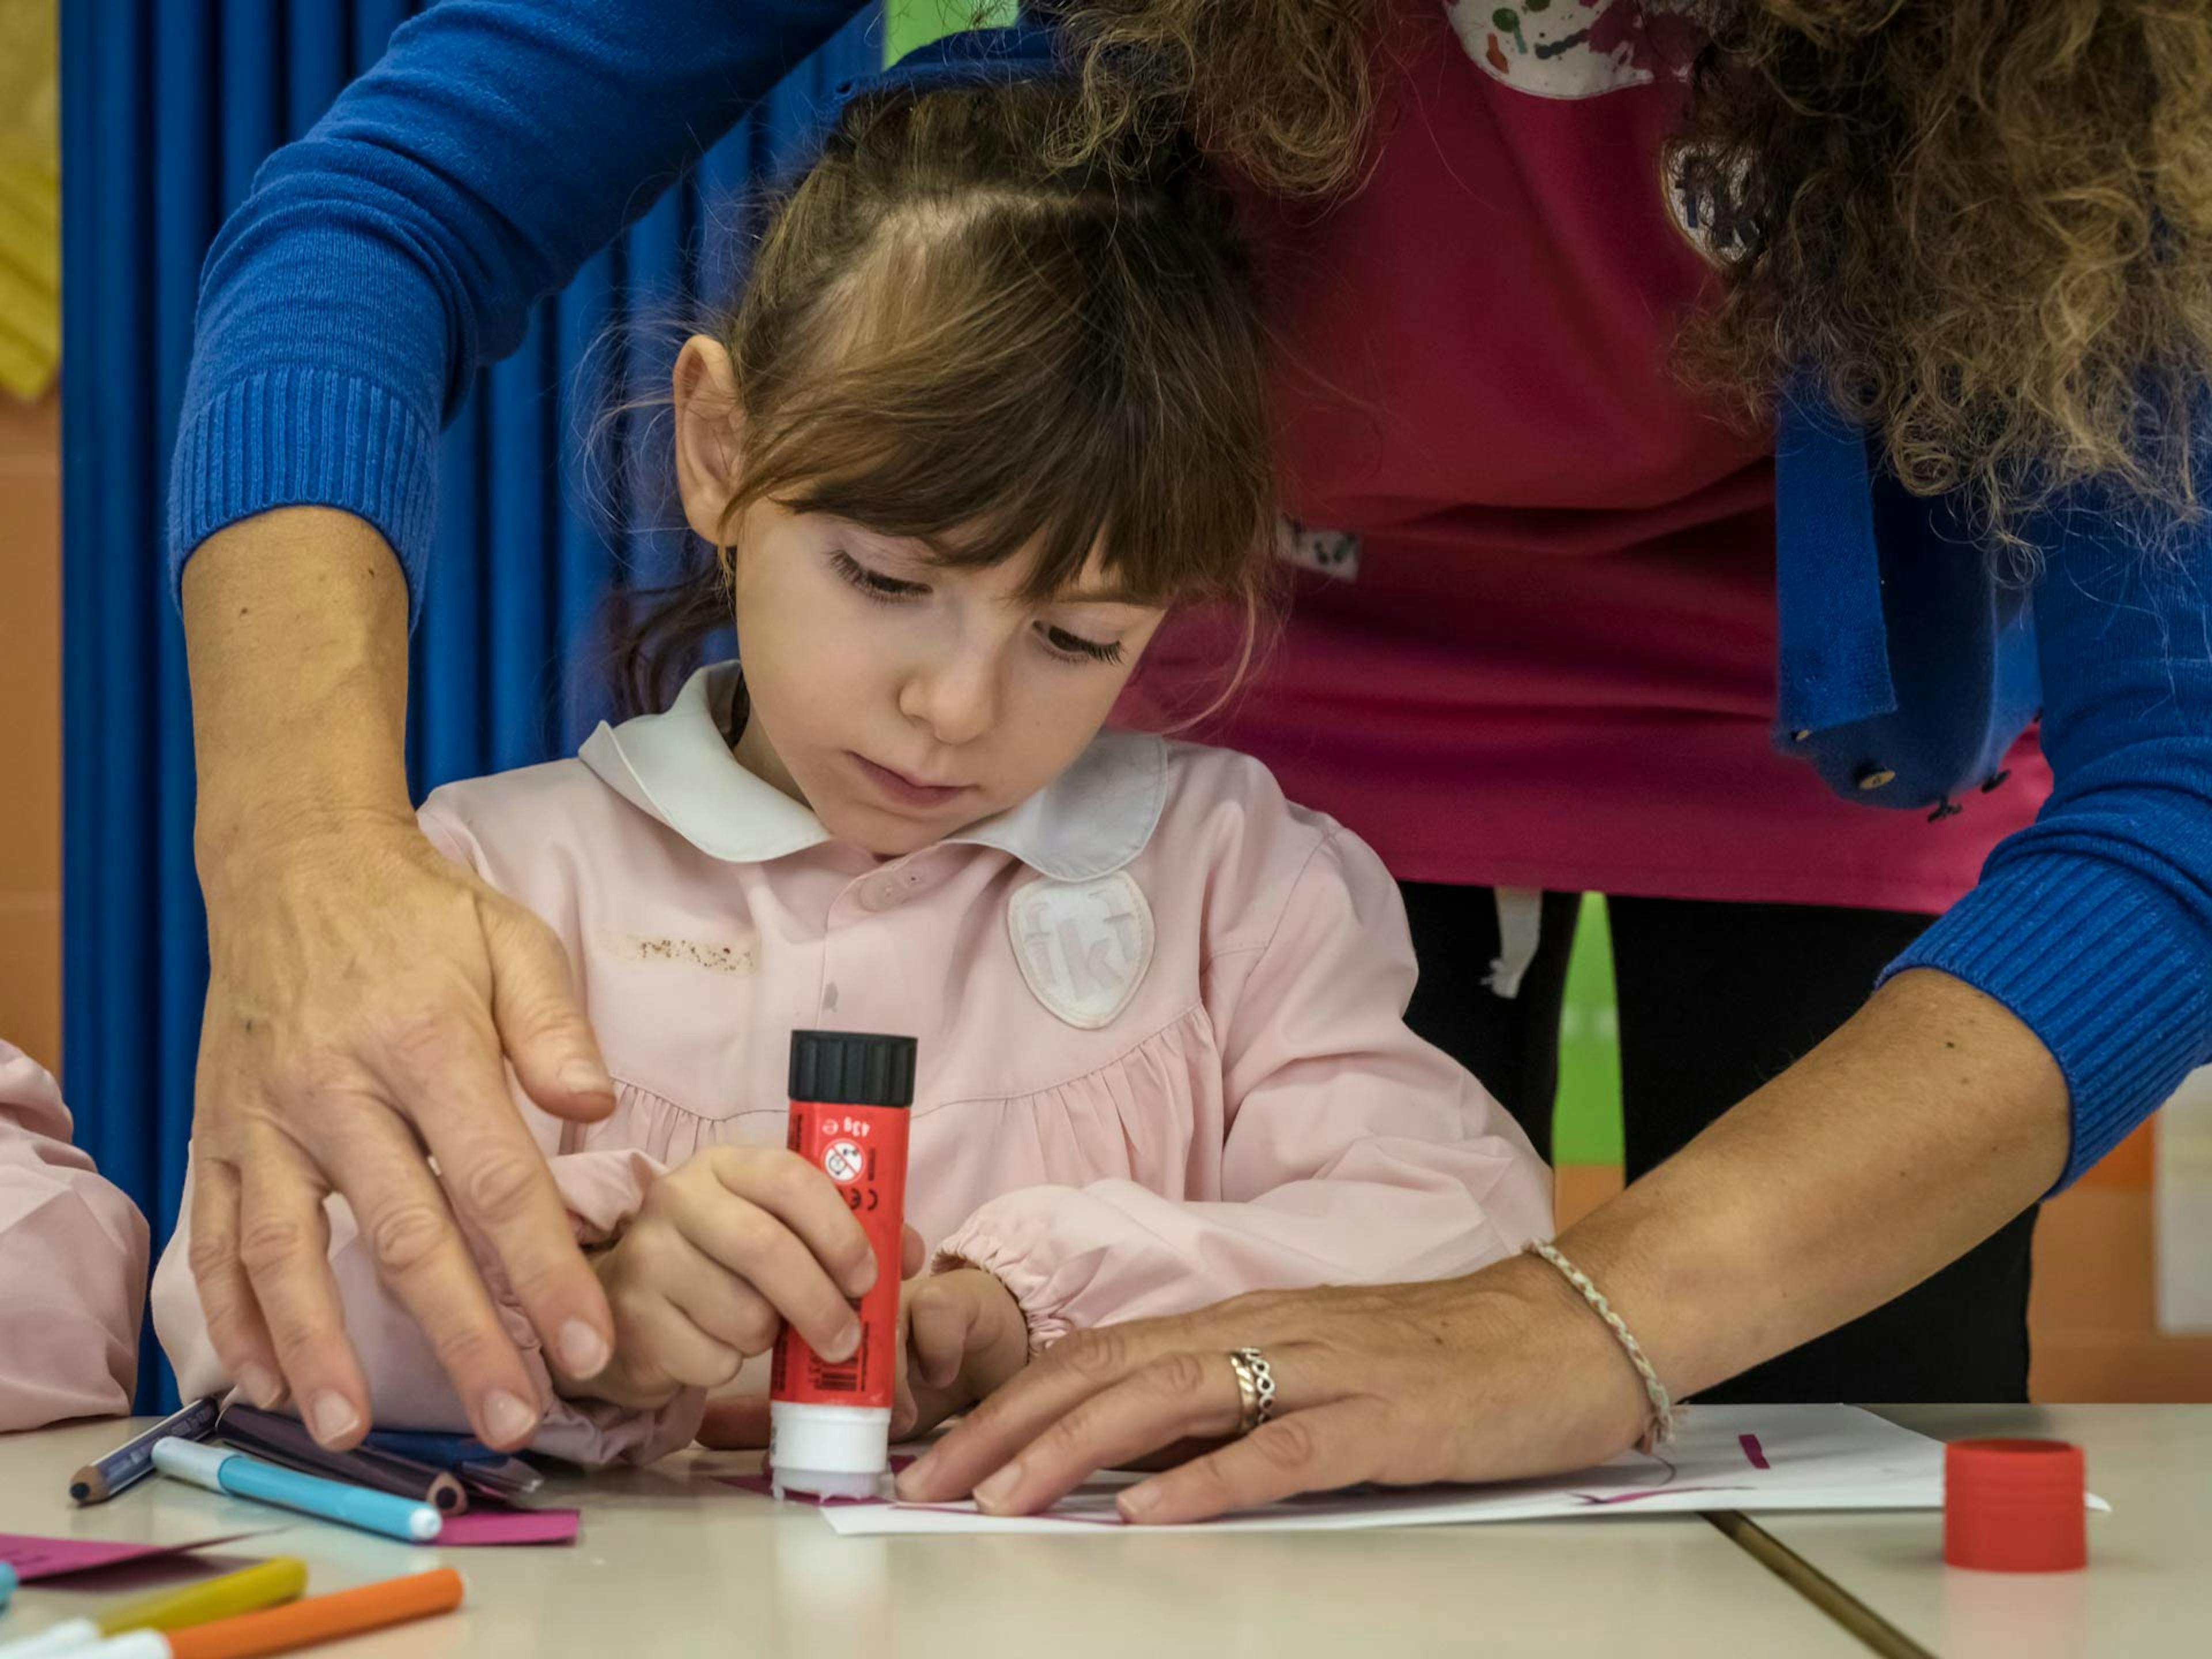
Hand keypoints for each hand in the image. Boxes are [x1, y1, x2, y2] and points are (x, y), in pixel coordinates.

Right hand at [183, 510, 621, 1451]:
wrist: (293, 867)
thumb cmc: (422, 914)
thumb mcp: (511, 940)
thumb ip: (556, 1026)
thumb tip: (595, 1112)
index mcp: (426, 1042)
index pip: (495, 1178)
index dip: (543, 1269)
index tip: (585, 1347)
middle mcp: (336, 1089)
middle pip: (406, 1234)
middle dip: (464, 1337)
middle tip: (512, 1420)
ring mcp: (263, 1117)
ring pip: (289, 1253)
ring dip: (322, 1348)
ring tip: (353, 1433)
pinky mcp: (215, 1132)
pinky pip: (218, 1235)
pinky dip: (233, 1312)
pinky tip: (262, 1379)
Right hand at [559, 1147, 881, 1410]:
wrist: (629, 1303)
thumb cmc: (723, 1262)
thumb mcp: (780, 1230)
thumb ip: (847, 1233)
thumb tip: (907, 1255)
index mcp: (725, 1164)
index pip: (791, 1179)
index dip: (840, 1231)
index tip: (868, 1278)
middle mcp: (677, 1197)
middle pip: (766, 1249)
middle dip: (821, 1303)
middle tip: (848, 1339)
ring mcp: (646, 1256)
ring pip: (742, 1315)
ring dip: (770, 1338)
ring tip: (761, 1328)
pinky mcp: (630, 1318)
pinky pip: (711, 1359)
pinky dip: (729, 1366)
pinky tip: (715, 1346)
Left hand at [894, 1256, 1649, 1523]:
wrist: (1564, 1330)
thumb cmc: (1440, 1356)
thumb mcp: (1314, 1368)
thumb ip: (1228, 1401)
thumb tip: (1131, 1453)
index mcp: (1243, 1321)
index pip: (1099, 1352)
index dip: (1010, 1395)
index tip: (940, 1448)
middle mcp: (1265, 1330)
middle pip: (1108, 1369)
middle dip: (1007, 1424)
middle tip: (930, 1482)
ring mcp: (1322, 1369)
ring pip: (1170, 1399)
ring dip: (1075, 1448)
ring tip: (1001, 1494)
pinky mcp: (1382, 1417)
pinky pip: (1280, 1448)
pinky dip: (1207, 1478)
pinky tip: (1150, 1511)